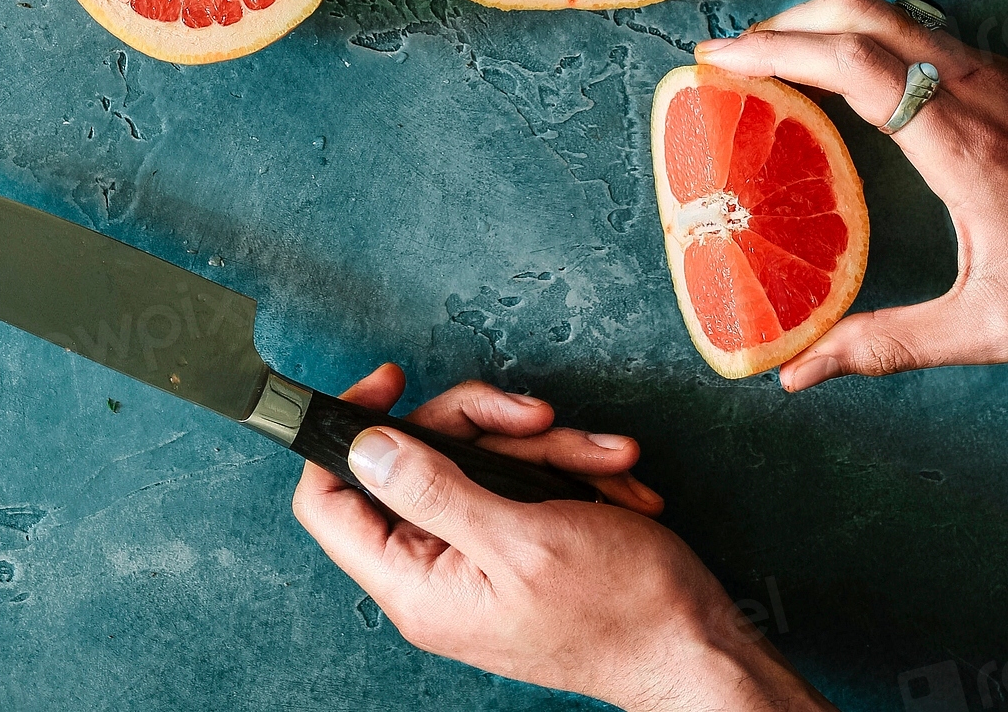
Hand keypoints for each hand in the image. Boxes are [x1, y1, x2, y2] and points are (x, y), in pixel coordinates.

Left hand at [293, 365, 831, 710]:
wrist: (696, 641)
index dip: (346, 432)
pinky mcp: (520, 536)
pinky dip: (570, 468)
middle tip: (535, 419)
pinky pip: (523, 475)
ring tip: (600, 462)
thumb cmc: (618, 610)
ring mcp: (480, 550)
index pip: (328, 500)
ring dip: (547, 448)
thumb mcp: (520, 539)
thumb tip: (364, 446)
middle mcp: (438, 566)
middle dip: (485, 425)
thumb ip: (432, 491)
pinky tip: (611, 480)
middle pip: (417, 456)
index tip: (391, 382)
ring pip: (480, 456)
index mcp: (416, 581)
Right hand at [695, 0, 1007, 389]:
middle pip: (860, 12)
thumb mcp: (987, 324)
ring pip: (890, 12)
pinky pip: (916, 32)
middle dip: (785, 21)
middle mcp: (976, 91)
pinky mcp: (1002, 80)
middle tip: (733, 57)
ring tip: (773, 60)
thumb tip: (797, 373)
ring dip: (822, 22)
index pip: (852, 62)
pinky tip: (842, 78)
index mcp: (961, 145)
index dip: (775, 49)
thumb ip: (888, 344)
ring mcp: (993, 77)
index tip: (718, 60)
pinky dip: (860, 35)